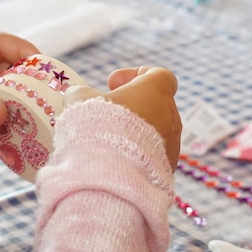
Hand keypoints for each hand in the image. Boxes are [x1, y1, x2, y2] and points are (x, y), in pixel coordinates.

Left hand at [0, 32, 38, 163]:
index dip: (20, 49)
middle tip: (49, 92)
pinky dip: (19, 127)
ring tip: (45, 114)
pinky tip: (30, 132)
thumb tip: (3, 112)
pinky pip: (8, 123)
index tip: (39, 61)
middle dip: (31, 80)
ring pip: (14, 98)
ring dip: (28, 105)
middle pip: (12, 72)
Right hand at [64, 66, 180, 170]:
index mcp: (156, 91)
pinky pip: (154, 155)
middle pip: (156, 103)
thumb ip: (84, 92)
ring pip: (156, 131)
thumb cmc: (96, 129)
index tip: (111, 84)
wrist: (109, 176)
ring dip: (136, 131)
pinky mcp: (168, 169)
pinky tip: (116, 160)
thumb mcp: (79, 99)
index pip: (158, 74)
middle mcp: (171, 115)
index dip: (134, 75)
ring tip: (108, 140)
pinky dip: (138, 153)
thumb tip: (82, 96)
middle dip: (133, 105)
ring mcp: (172, 144)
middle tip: (107, 112)